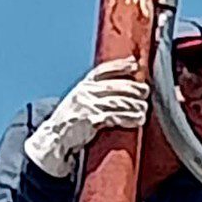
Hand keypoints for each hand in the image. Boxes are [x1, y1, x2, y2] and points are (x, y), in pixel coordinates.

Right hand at [24, 57, 149, 177]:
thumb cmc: (72, 121)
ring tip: (144, 108)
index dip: (119, 65)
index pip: (103, 71)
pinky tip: (137, 119)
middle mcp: (85, 92)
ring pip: (117, 101)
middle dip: (133, 87)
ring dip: (134, 104)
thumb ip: (96, 93)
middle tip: (145, 91)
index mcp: (83, 86)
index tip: (134, 63)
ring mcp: (87, 105)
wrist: (55, 138)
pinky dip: (128, 118)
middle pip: (114, 86)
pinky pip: (114, 117)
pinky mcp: (91, 120)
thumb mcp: (80, 101)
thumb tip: (120, 89)